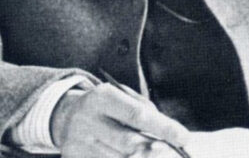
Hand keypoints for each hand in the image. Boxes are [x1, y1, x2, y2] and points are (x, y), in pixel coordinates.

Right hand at [51, 83, 189, 157]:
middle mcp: (87, 119)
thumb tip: (169, 135)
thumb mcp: (122, 98)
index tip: (184, 137)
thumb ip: (145, 111)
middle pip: (129, 143)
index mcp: (101, 97)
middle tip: (169, 150)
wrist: (65, 116)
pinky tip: (136, 157)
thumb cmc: (106, 107)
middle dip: (154, 149)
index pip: (137, 115)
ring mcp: (79, 142)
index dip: (163, 128)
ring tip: (153, 153)